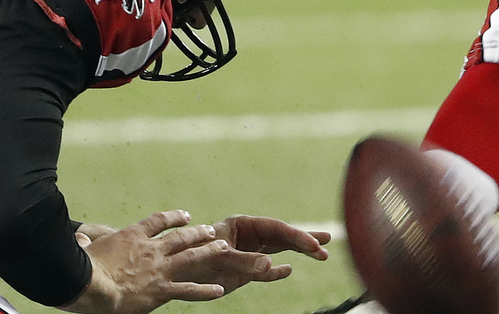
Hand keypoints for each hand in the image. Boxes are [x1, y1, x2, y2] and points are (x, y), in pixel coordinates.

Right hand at [62, 211, 247, 313]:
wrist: (91, 284)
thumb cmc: (80, 266)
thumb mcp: (82, 249)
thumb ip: (83, 242)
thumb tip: (78, 238)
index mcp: (131, 236)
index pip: (157, 221)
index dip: (173, 217)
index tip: (184, 216)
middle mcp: (150, 249)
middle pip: (180, 237)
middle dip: (197, 233)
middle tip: (210, 230)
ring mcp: (158, 269)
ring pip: (190, 257)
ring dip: (208, 251)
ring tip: (223, 247)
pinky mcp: (161, 290)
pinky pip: (188, 290)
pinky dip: (205, 291)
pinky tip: (219, 290)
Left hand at [170, 215, 331, 295]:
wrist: (170, 274)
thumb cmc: (190, 258)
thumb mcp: (217, 258)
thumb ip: (244, 261)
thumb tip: (273, 265)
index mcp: (240, 225)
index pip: (275, 228)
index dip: (296, 236)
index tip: (314, 245)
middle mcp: (246, 237)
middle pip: (281, 236)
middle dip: (304, 240)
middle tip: (328, 243)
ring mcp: (245, 254)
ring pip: (278, 251)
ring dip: (298, 253)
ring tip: (322, 254)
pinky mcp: (241, 272)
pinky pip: (265, 271)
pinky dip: (276, 271)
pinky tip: (288, 271)